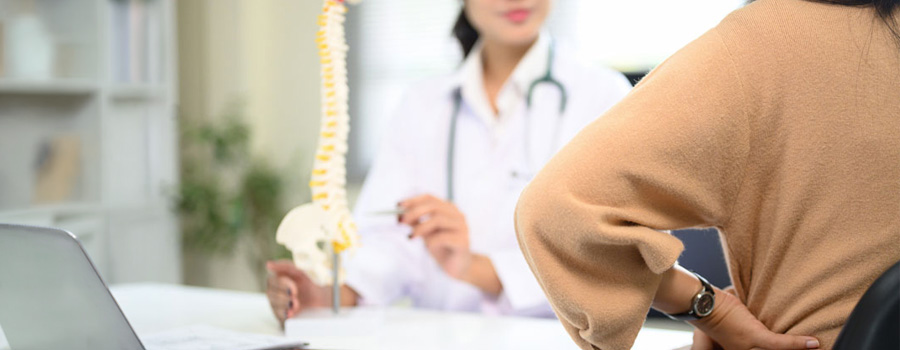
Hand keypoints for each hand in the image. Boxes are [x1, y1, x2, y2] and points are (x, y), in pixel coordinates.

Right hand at [265, 260, 328, 325]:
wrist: (319, 298)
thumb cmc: (306, 283)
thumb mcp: (298, 271)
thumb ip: (284, 266)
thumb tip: (268, 264)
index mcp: (276, 280)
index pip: (271, 281)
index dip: (282, 284)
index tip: (295, 289)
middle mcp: (274, 292)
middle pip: (270, 293)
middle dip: (284, 295)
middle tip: (295, 296)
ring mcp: (276, 304)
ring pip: (273, 304)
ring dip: (285, 304)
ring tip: (296, 304)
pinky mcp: (280, 315)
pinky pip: (278, 316)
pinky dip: (285, 314)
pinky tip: (291, 313)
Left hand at [400, 195, 471, 279]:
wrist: (457, 267)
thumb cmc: (441, 248)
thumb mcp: (425, 233)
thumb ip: (415, 223)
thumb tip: (399, 215)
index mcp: (448, 209)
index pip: (429, 198)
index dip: (413, 200)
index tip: (398, 205)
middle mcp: (457, 215)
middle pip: (433, 206)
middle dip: (414, 212)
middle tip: (401, 221)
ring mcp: (462, 227)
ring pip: (438, 219)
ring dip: (420, 227)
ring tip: (412, 236)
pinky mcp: (463, 241)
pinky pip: (443, 237)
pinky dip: (431, 241)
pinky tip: (428, 247)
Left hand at [689, 288, 819, 349]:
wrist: (702, 303)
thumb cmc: (714, 305)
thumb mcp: (734, 312)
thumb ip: (747, 313)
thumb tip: (752, 300)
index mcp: (737, 347)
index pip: (764, 348)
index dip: (784, 345)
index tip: (801, 343)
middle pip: (772, 349)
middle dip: (792, 347)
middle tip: (812, 345)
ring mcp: (748, 346)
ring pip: (778, 349)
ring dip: (798, 346)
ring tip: (816, 345)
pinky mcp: (754, 336)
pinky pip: (780, 344)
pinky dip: (798, 344)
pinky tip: (814, 343)